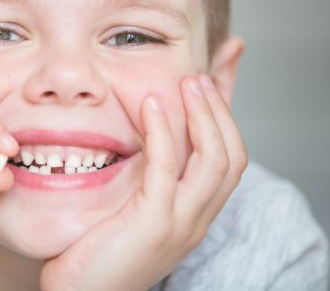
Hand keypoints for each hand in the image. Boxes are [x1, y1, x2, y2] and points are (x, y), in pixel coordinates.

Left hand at [40, 75, 247, 290]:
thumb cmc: (98, 251)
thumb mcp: (133, 209)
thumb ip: (147, 179)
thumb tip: (146, 138)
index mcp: (194, 215)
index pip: (230, 163)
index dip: (223, 122)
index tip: (203, 89)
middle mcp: (197, 220)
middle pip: (231, 158)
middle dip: (219, 112)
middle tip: (198, 79)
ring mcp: (179, 224)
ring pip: (214, 161)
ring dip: (202, 115)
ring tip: (187, 84)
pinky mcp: (153, 224)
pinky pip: (167, 168)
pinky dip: (164, 131)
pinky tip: (150, 104)